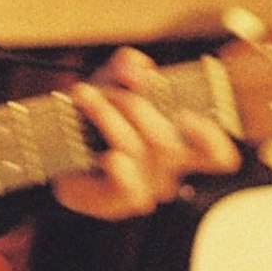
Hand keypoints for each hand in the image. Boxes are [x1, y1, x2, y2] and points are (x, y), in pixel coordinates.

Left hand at [52, 48, 238, 221]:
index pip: (217, 154)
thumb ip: (128, 67)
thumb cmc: (94, 116)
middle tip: (109, 91)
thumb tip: (137, 70)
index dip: (211, 138)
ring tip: (85, 98)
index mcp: (180, 143)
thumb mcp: (112, 81)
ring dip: (108, 118)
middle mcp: (168, 169)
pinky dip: (119, 167)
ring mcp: (144, 188)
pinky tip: (106, 155)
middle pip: (168, 144)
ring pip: (138, 152)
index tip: (188, 115)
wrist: (54, 147)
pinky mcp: (117, 203)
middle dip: (135, 107)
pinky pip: (129, 188)